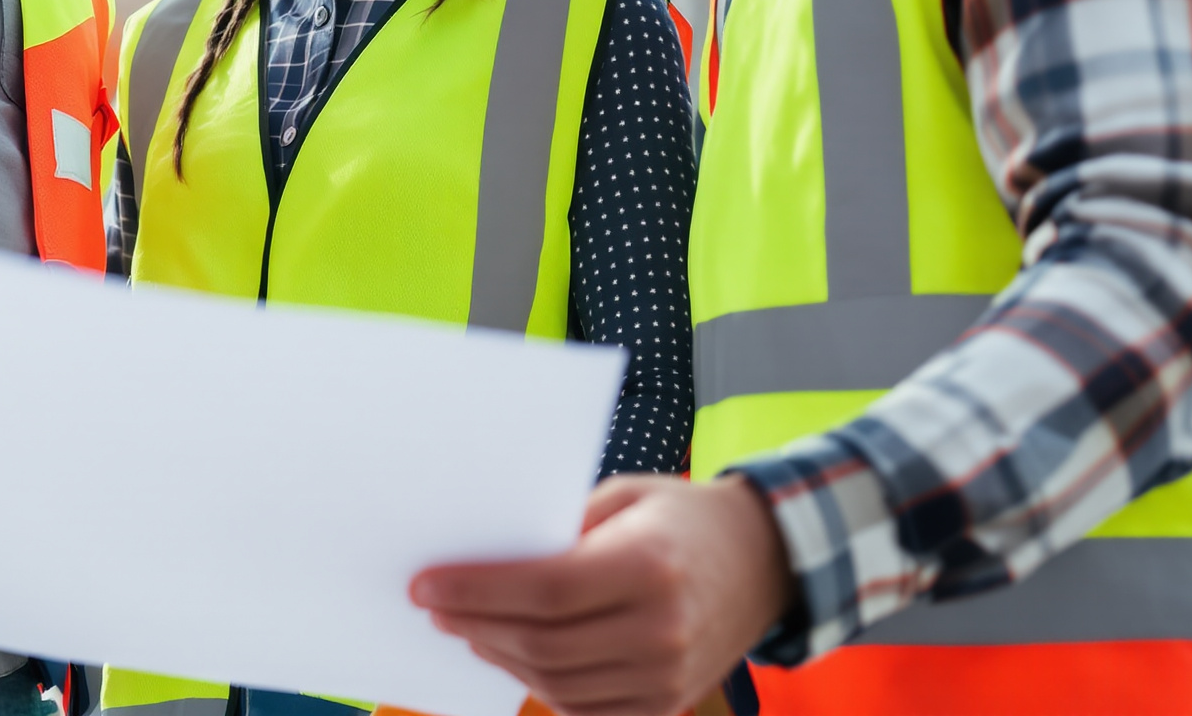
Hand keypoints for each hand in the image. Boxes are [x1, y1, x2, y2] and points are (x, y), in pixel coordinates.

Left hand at [410, 473, 793, 715]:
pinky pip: (586, 706)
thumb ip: (561, 528)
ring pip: (556, 683)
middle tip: (433, 607)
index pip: (543, 589)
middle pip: (542, 643)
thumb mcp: (624, 497)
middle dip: (474, 625)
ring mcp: (668, 676)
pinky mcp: (666, 703)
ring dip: (500, 656)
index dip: (477, 591)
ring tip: (465, 629)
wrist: (765, 559)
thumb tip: (484, 555)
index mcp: (648, 565)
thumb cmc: (684, 517)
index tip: (426, 584)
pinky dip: (539, 684)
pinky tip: (510, 654)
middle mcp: (661, 628)